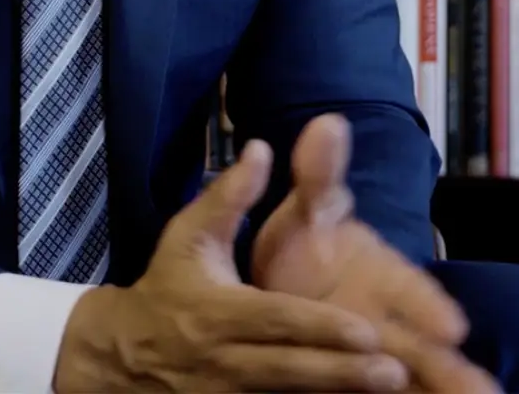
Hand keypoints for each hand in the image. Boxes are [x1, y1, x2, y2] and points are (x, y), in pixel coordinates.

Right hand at [53, 139, 410, 391]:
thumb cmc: (167, 285)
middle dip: (342, 371)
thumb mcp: (189, 236)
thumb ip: (228, 196)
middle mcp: (223, 358)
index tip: (368, 329)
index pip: (274, 319)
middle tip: (396, 371)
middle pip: (289, 368)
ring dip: (336, 393)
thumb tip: (262, 149)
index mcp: (215, 311)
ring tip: (390, 389)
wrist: (122, 353)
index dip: (320, 326)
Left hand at [252, 114, 499, 393]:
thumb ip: (319, 174)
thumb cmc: (306, 246)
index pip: (411, 288)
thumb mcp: (307, 210)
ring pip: (419, 373)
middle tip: (482, 388)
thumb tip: (329, 123)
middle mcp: (389, 315)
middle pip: (424, 342)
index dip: (428, 305)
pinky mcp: (364, 377)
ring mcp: (381, 351)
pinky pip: (388, 393)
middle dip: (451, 364)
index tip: (450, 325)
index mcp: (383, 273)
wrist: (287, 285)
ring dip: (445, 387)